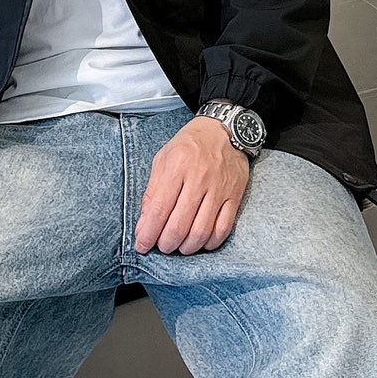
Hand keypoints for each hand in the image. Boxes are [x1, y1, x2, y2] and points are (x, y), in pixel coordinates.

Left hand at [135, 118, 249, 254]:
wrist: (224, 130)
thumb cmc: (189, 145)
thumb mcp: (163, 160)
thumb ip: (152, 192)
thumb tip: (144, 225)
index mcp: (176, 167)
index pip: (159, 209)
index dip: (148, 233)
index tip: (142, 246)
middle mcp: (198, 179)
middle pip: (180, 225)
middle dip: (166, 244)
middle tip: (161, 247)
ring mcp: (219, 189)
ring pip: (202, 231)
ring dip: (187, 247)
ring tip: (179, 247)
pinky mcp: (234, 196)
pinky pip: (223, 228)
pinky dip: (210, 242)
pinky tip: (201, 242)